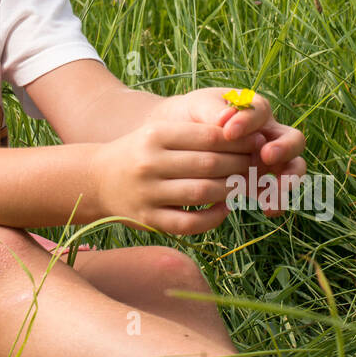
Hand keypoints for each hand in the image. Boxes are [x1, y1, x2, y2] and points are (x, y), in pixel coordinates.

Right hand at [90, 118, 265, 235]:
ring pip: (202, 192)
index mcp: (155, 135)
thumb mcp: (159, 133)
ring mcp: (147, 193)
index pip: (208, 136)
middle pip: (208, 164)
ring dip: (230, 190)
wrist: (97, 179)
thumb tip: (246, 140)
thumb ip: (196, 135)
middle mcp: (149, 162)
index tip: (258, 143)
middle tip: (257, 167)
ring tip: (243, 186)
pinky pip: (189, 223)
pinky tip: (224, 209)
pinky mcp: (147, 219)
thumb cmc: (140, 153)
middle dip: (240, 165)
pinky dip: (213, 218)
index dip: (239, 141)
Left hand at [147, 88, 307, 217]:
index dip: (248, 122)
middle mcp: (268, 134)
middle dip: (284, 148)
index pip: (261, 112)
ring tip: (274, 191)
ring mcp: (268, 159)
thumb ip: (213, 111)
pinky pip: (277, 192)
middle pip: (294, 139)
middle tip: (266, 156)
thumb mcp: (199, 106)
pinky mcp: (261, 181)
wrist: (181, 137)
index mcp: (254, 110)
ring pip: (293, 167)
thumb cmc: (194, 115)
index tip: (228, 132)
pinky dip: (276, 201)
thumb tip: (226, 120)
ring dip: (288, 179)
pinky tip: (266, 208)